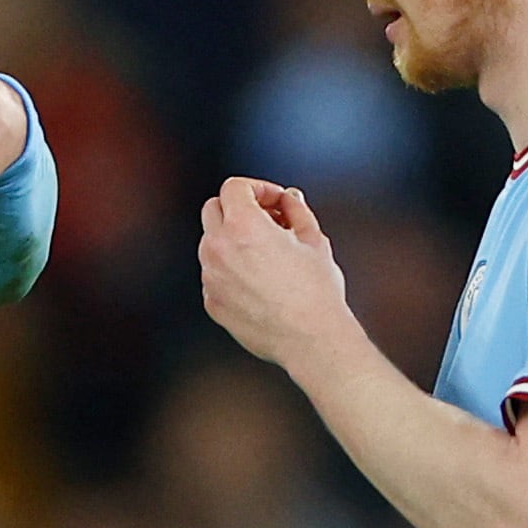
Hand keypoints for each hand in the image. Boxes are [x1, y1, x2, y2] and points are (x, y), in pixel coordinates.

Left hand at [197, 177, 353, 369]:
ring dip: (232, 239)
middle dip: (238, 208)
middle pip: (213, 209)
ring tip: (267, 254)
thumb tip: (288, 198)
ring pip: (211, 243)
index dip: (258, 188)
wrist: (310, 339)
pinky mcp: (212, 302)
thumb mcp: (313, 240)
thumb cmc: (316, 290)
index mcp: (243, 226)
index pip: (234, 187)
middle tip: (268, 221)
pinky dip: (230, 270)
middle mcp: (218, 248)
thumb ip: (296, 210)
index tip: (276, 202)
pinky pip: (214, 274)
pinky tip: (259, 281)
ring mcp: (211, 277)